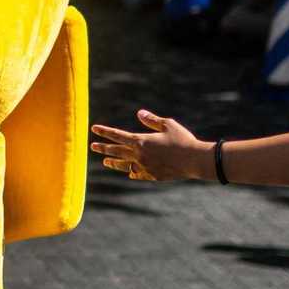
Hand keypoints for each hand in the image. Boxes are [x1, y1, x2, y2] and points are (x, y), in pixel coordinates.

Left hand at [91, 110, 210, 181]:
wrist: (195, 161)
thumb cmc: (183, 140)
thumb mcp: (168, 125)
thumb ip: (151, 120)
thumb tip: (139, 113)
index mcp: (141, 141)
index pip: (117, 135)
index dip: (105, 131)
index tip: (94, 128)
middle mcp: (140, 155)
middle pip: (116, 151)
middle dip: (103, 148)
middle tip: (92, 146)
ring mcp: (145, 167)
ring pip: (124, 164)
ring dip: (113, 162)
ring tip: (105, 161)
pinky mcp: (153, 176)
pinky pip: (138, 174)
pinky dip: (132, 172)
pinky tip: (129, 172)